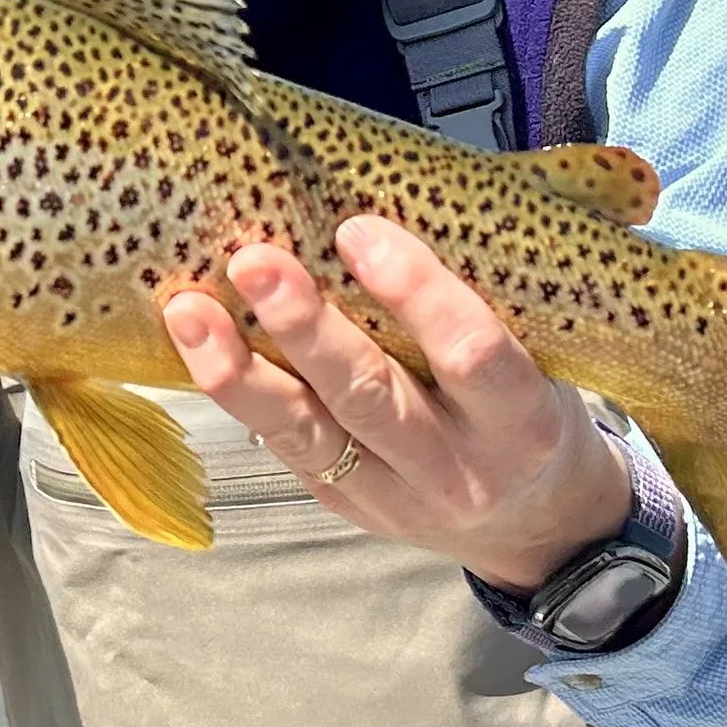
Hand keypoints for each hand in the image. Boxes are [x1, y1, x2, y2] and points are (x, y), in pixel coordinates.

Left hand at [161, 215, 630, 590]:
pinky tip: (196, 345)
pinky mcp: (343, 504)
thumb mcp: (538, 355)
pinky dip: (237, 393)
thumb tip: (376, 202)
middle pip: (371, 395)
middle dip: (306, 329)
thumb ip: (477, 295)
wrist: (537, 524)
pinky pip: (283, 447)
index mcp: (522, 420)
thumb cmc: (530, 404)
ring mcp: (392, 496)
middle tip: (254, 262)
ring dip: (241, 371)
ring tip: (189, 310)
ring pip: (306, 433)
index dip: (418, 292)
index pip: (473, 353)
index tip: (360, 230)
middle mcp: (456, 468)